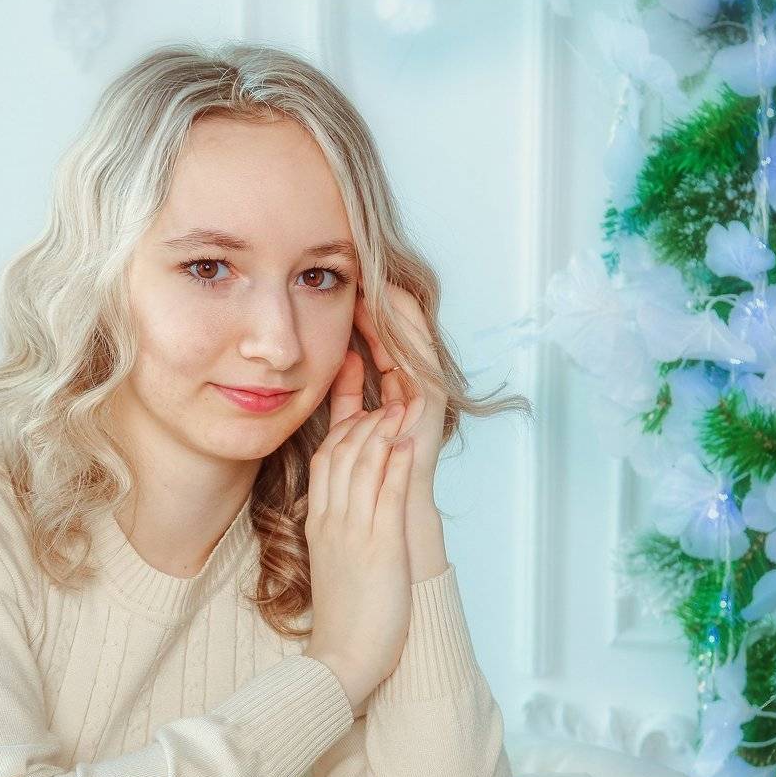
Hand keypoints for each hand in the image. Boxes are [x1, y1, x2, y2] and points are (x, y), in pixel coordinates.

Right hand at [303, 404, 414, 714]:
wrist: (341, 659)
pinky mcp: (379, 546)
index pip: (326, 460)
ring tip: (400, 401)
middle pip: (342, 452)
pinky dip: (396, 464)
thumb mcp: (333, 563)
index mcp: (319, 524)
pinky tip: (407, 440)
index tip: (362, 404)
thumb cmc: (344, 617)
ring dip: (384, 430)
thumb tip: (348, 513)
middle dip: (364, 416)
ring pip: (363, 466)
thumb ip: (338, 532)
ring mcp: (354, 531)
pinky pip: (386, 495)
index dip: (344, 427)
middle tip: (384, 389)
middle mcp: (332, 521)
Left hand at [348, 284, 447, 501]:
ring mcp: (425, 390)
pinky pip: (418, 349)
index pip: (384, 344)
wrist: (386, 506)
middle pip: (399, 334)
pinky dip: (406, 323)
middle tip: (361, 271)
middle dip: (380, 303)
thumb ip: (347, 391)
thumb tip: (345, 356)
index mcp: (397, 393)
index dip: (367, 316)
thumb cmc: (366, 471)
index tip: (347, 288)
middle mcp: (415, 387)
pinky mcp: (430, 396)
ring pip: (411, 336)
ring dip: (393, 305)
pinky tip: (387, 299)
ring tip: (374, 275)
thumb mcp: (349, 421)